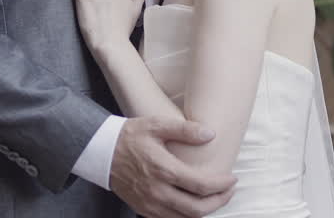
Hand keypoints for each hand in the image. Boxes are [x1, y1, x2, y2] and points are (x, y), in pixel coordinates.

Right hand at [110, 116, 236, 217]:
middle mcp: (157, 191)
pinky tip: (194, 203)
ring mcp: (149, 203)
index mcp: (163, 170)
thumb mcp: (156, 125)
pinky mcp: (143, 209)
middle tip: (229, 190)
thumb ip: (185, 129)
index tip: (232, 178)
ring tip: (215, 197)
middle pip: (196, 208)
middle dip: (219, 202)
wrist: (101, 152)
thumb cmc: (130, 136)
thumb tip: (211, 134)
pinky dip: (187, 215)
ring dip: (205, 211)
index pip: (200, 185)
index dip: (221, 185)